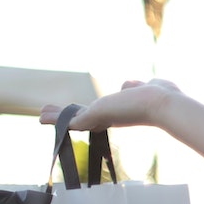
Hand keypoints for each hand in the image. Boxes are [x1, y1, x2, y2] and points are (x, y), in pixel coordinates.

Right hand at [38, 78, 182, 130]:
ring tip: (39, 116)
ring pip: (75, 119)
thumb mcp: (146, 87)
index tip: (76, 115)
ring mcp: (103, 117)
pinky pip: (72, 119)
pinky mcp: (96, 115)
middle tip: (46, 115)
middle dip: (65, 116)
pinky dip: (57, 119)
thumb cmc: (163, 96)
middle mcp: (110, 116)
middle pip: (84, 117)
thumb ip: (134, 86)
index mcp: (121, 111)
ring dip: (56, 117)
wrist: (164, 103)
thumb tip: (129, 84)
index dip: (86, 113)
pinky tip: (42, 117)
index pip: (99, 113)